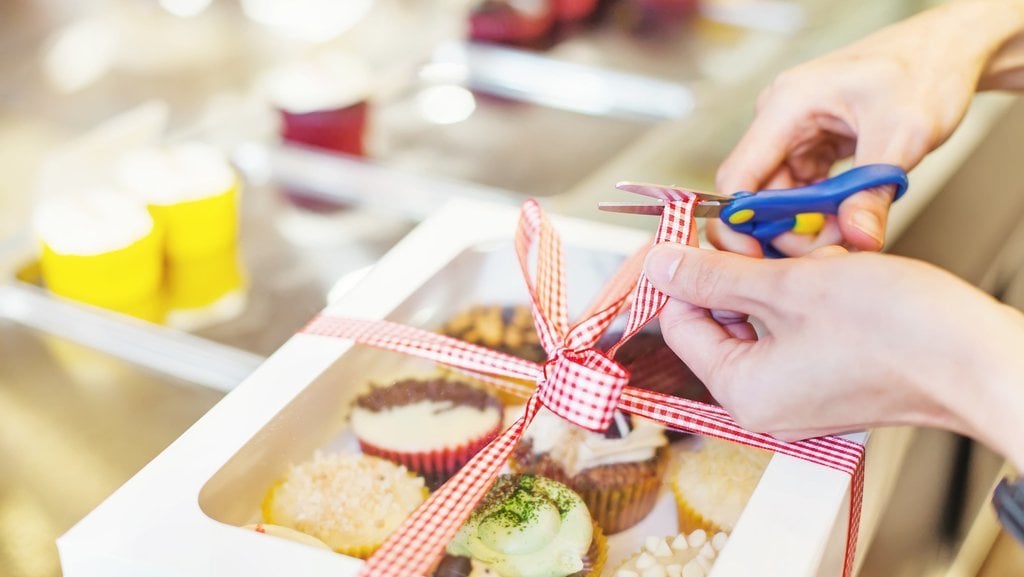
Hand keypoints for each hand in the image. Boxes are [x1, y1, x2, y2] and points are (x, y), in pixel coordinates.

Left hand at [643, 243, 1023, 469]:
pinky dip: (810, 291)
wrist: (979, 358)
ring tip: (817, 255)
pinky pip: (798, 325)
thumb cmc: (897, 331)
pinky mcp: (829, 375)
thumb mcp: (787, 286)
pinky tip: (838, 270)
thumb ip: (714, 275)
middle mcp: (765, 400)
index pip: (681, 322)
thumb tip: (660, 266)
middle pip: (722, 316)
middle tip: (763, 230)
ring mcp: (799, 390)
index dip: (687, 270)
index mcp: (742, 391)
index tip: (700, 231)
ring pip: (764, 313)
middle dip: (743, 267)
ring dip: (782, 273)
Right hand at [712, 2, 1016, 256]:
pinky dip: (821, 213)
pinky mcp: (812, 146)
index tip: (759, 256)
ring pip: (780, 198)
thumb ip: (873, 190)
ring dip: (807, 225)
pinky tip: (846, 220)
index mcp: (786, 106)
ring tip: (845, 237)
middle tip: (825, 254)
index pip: (738, 178)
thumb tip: (857, 238)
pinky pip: (802, 191)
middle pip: (758, 194)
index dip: (740, 224)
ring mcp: (794, 134)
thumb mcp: (903, 133)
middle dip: (786, 230)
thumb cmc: (925, 69)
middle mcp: (780, 120)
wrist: (948, 49)